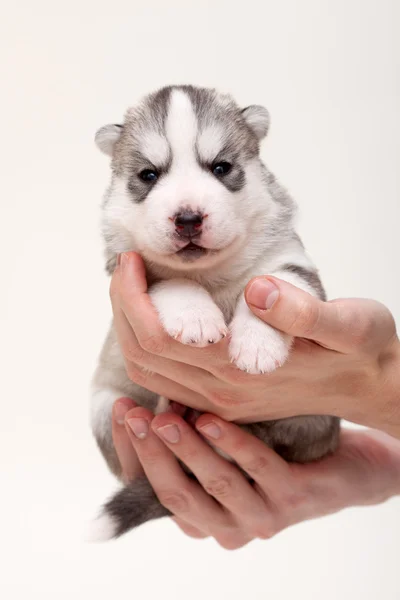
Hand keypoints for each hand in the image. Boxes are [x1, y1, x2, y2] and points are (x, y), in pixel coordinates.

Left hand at [110, 252, 399, 437]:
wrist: (371, 387)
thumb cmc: (362, 351)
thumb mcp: (349, 325)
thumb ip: (303, 311)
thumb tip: (257, 290)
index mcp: (245, 371)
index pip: (163, 337)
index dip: (135, 297)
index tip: (132, 258)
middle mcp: (224, 393)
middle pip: (144, 354)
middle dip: (122, 306)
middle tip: (126, 264)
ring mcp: (222, 401)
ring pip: (148, 370)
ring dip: (129, 326)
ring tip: (132, 284)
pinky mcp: (225, 399)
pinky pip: (165, 379)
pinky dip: (146, 345)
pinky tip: (154, 315)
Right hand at [111, 398, 399, 548]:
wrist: (342, 468)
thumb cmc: (269, 452)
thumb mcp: (219, 446)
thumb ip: (185, 436)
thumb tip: (139, 405)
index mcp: (200, 515)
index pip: (150, 488)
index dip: (131, 451)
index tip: (121, 411)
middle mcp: (225, 525)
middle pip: (176, 493)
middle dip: (151, 452)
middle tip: (135, 414)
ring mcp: (260, 516)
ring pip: (214, 483)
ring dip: (186, 449)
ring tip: (165, 417)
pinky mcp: (293, 498)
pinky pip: (258, 467)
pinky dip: (232, 442)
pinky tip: (211, 417)